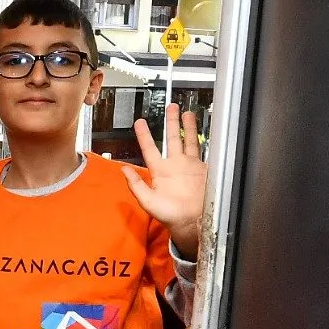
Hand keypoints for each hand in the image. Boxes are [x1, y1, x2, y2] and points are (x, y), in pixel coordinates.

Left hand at [124, 102, 204, 258]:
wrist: (191, 221)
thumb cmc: (169, 214)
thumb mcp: (148, 200)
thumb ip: (136, 185)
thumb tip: (124, 170)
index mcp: (159, 171)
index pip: (150, 148)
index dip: (144, 135)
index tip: (140, 122)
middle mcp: (174, 165)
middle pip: (171, 138)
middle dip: (171, 122)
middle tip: (171, 106)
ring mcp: (189, 165)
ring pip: (188, 140)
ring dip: (187, 126)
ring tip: (186, 112)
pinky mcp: (203, 169)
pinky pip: (202, 149)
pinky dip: (202, 138)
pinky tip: (204, 128)